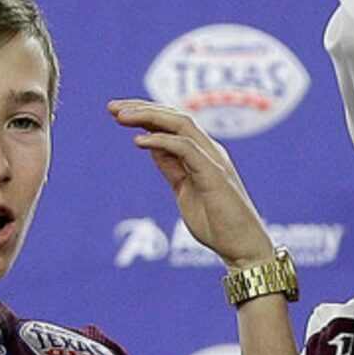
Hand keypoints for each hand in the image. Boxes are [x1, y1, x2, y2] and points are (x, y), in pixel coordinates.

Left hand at [108, 100, 273, 269]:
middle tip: (111, 107)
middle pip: (175, 117)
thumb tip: (151, 144)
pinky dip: (162, 141)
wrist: (242, 248)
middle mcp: (211, 151)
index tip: (117, 112)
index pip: (174, 122)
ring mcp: (214, 161)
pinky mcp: (214, 175)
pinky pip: (187, 148)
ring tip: (121, 116)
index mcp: (204, 154)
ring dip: (149, 117)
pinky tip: (139, 141)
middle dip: (142, 108)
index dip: (146, 113)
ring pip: (181, 125)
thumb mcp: (184, 190)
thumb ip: (171, 166)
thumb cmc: (217, 224)